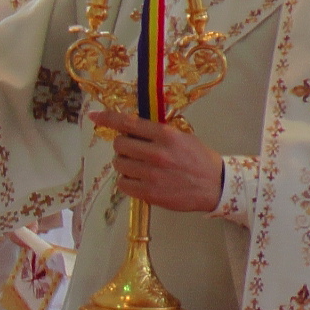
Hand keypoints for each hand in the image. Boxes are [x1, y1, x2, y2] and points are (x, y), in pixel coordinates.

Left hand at [91, 109, 223, 211]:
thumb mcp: (180, 137)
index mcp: (165, 135)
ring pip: (119, 164)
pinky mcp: (150, 193)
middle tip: (133, 150)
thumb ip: (156, 132)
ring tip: (138, 166)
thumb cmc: (198, 159)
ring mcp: (151, 175)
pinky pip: (123, 184)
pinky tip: (138, 179)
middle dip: (122, 146)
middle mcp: (156, 153)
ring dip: (124, 164)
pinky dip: (126, 181)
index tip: (94, 116)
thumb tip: (130, 127)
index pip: (128, 123)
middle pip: (119, 144)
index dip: (107, 118)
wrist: (215, 185)